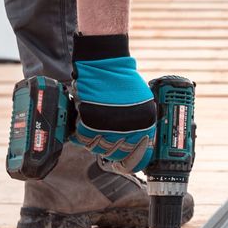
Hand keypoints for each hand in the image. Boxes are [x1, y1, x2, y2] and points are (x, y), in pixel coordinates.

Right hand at [72, 54, 155, 172]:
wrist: (105, 65)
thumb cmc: (124, 82)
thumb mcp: (144, 104)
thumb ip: (142, 126)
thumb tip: (141, 145)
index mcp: (145, 126)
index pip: (140, 159)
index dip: (132, 162)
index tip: (126, 162)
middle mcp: (129, 130)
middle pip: (117, 154)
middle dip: (111, 146)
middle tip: (107, 134)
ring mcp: (109, 128)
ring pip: (99, 148)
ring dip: (96, 139)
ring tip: (97, 123)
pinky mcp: (90, 124)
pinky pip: (84, 139)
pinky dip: (82, 132)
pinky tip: (87, 120)